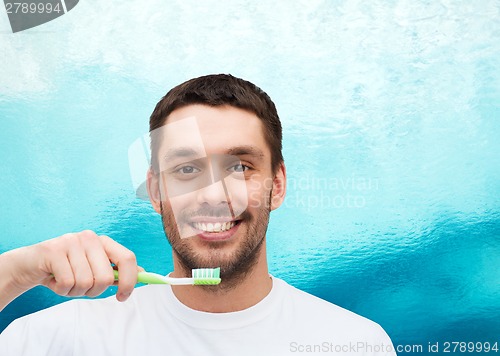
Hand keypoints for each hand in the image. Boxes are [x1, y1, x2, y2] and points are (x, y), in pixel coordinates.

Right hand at [0, 230, 138, 309]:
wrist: (29, 265)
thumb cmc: (65, 269)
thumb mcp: (93, 269)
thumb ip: (116, 271)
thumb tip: (144, 274)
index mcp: (103, 242)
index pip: (127, 258)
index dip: (129, 280)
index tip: (123, 297)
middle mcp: (89, 238)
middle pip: (105, 277)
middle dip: (93, 291)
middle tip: (80, 288)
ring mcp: (71, 242)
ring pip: (85, 283)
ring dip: (74, 291)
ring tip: (64, 282)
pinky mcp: (53, 251)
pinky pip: (66, 283)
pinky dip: (60, 290)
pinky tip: (53, 280)